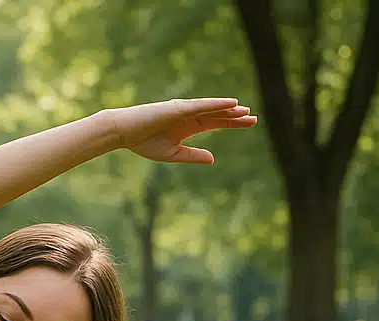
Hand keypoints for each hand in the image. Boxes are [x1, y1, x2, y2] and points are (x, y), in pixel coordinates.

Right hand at [110, 97, 257, 164]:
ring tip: (245, 111)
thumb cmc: (144, 143)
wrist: (125, 132)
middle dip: (236, 116)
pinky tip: (231, 103)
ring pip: (213, 109)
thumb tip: (213, 159)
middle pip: (218, 115)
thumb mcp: (173, 154)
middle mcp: (190, 115)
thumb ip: (193, 155)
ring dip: (229, 109)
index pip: (216, 122)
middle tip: (254, 118)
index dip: (232, 122)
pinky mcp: (179, 108)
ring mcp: (185, 110)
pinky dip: (217, 104)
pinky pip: (203, 105)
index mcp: (188, 127)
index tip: (249, 122)